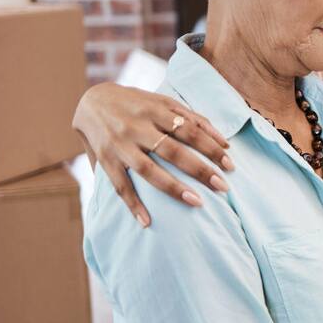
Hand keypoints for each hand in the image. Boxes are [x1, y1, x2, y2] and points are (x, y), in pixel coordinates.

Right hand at [72, 83, 232, 226]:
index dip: (211, 147)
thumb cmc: (137, 103)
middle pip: (173, 151)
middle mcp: (137, 127)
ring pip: (148, 169)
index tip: (230, 165)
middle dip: (200, 169)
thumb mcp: (163, 101)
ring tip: (197, 203)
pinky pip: (120, 185)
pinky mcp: (105, 159)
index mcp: (155, 110)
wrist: (91, 100)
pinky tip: (147, 221)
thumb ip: (193, 118)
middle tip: (223, 187)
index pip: (190, 130)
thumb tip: (224, 143)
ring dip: (173, 188)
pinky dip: (133, 204)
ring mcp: (120, 145)